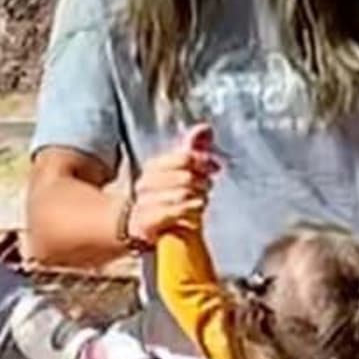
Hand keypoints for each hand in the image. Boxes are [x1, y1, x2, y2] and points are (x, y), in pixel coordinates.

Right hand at [126, 124, 218, 244]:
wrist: (145, 231)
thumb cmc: (168, 200)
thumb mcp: (182, 173)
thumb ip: (192, 150)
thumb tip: (206, 127)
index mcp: (153, 167)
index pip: (182, 158)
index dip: (203, 161)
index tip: (215, 167)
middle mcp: (145, 183)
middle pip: (184, 176)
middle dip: (202, 182)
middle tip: (207, 187)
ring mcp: (144, 203)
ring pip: (181, 194)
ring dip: (198, 198)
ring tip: (201, 201)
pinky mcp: (145, 222)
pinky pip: (173, 212)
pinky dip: (188, 211)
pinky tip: (195, 213)